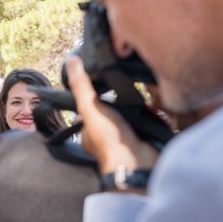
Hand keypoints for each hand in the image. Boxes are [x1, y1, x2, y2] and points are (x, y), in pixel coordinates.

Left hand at [66, 56, 158, 174]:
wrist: (138, 161)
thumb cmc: (109, 138)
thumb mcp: (90, 108)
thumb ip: (82, 86)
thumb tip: (71, 61)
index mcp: (88, 132)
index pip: (88, 109)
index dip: (93, 95)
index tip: (100, 79)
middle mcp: (105, 136)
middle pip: (110, 111)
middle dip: (117, 99)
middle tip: (123, 83)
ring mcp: (124, 137)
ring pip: (128, 115)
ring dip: (134, 105)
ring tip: (138, 89)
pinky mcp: (143, 137)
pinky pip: (145, 121)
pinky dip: (149, 113)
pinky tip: (151, 102)